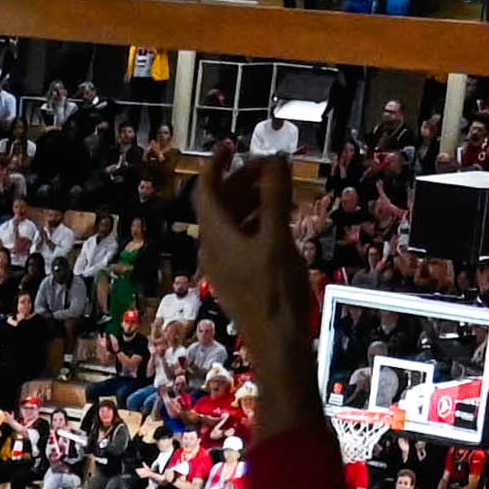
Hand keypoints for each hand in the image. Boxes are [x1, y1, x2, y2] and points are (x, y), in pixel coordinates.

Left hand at [187, 151, 325, 433]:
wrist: (278, 343)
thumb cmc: (276, 290)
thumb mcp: (278, 239)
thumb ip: (275, 197)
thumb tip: (274, 160)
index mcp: (216, 235)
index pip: (207, 190)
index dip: (217, 164)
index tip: (231, 144)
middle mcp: (213, 248)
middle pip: (221, 204)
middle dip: (243, 180)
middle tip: (270, 166)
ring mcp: (225, 265)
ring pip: (233, 222)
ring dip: (253, 200)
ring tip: (281, 188)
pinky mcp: (239, 278)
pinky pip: (242, 240)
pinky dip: (258, 222)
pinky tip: (281, 220)